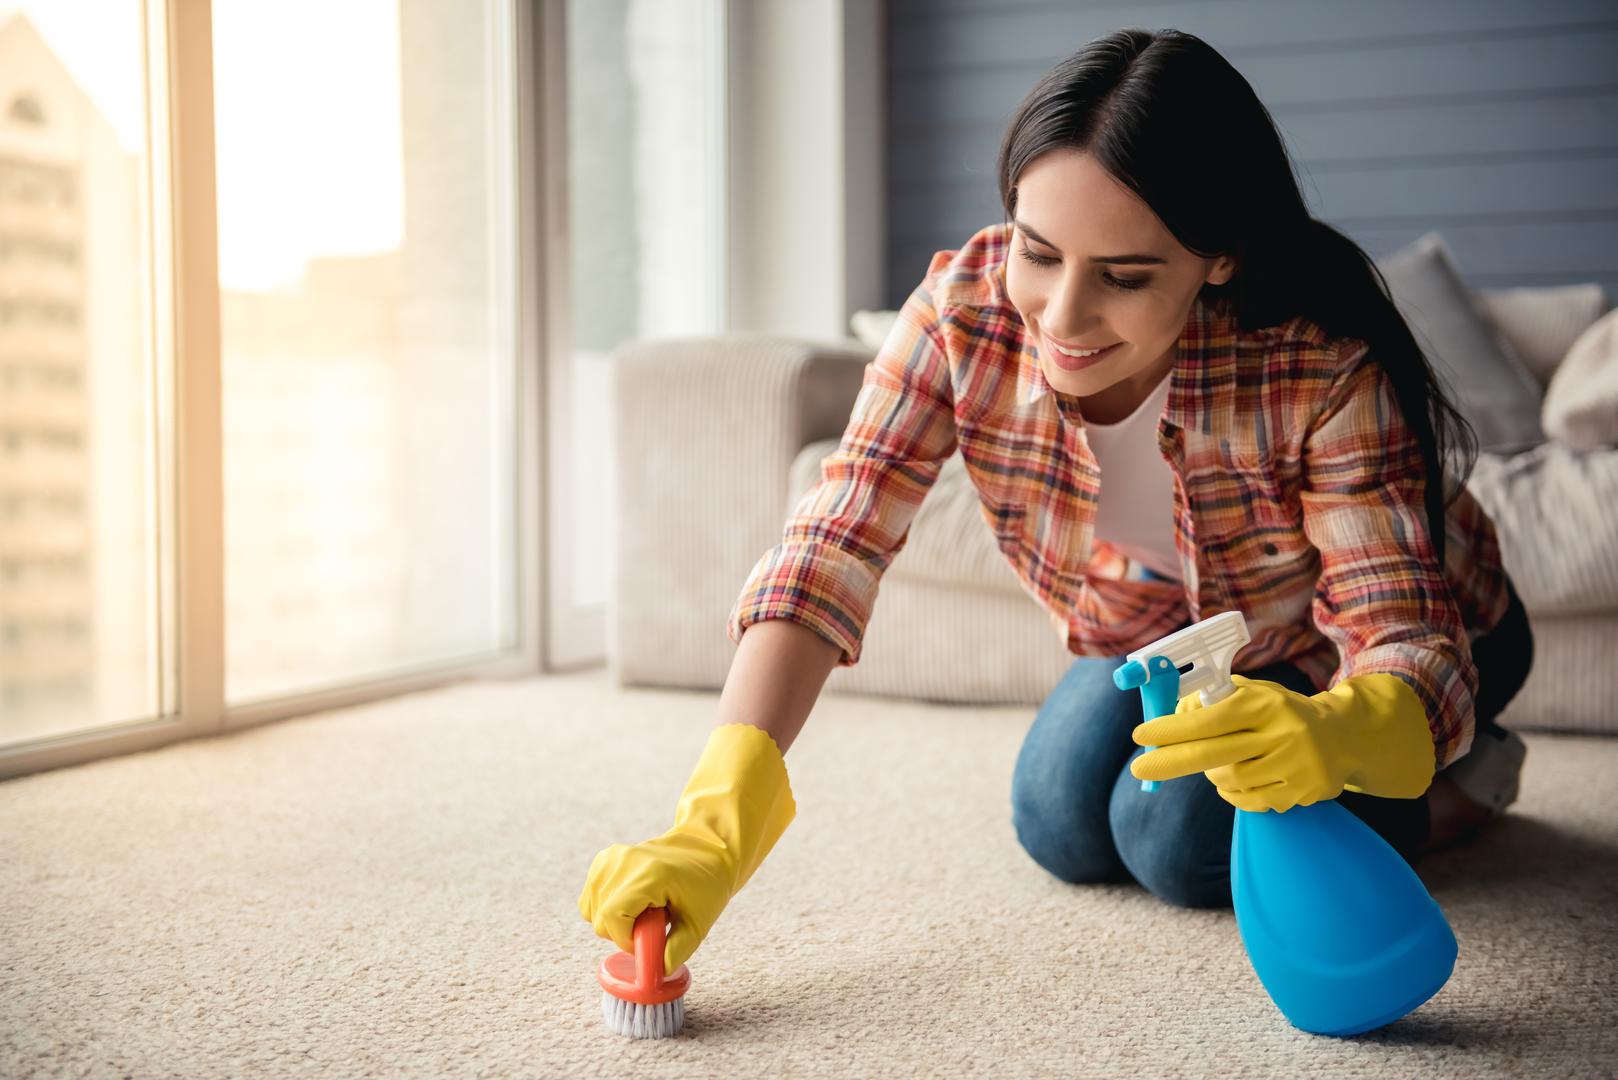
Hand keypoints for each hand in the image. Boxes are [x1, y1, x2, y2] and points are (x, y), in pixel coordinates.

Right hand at [578, 723, 795, 972]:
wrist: (706, 848)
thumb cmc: (706, 884)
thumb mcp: (699, 923)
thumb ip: (677, 951)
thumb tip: (655, 973)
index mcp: (648, 874)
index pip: (612, 918)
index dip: (626, 940)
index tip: (648, 942)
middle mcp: (624, 862)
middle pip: (599, 918)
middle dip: (623, 933)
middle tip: (652, 926)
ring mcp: (611, 857)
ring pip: (589, 910)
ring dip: (613, 922)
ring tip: (644, 912)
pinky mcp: (605, 859)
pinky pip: (590, 897)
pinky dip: (604, 908)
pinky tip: (631, 904)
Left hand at [1129, 673, 1436, 811]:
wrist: (1342, 735)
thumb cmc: (1281, 712)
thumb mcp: (1253, 694)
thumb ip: (1213, 699)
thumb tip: (1168, 711)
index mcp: (1265, 704)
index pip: (1210, 720)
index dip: (1172, 729)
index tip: (1141, 736)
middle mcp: (1283, 734)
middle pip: (1214, 755)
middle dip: (1170, 762)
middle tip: (1140, 769)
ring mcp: (1294, 766)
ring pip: (1229, 780)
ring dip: (1211, 773)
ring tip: (1215, 762)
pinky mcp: (1302, 792)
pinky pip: (1249, 800)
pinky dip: (1232, 791)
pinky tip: (1236, 778)